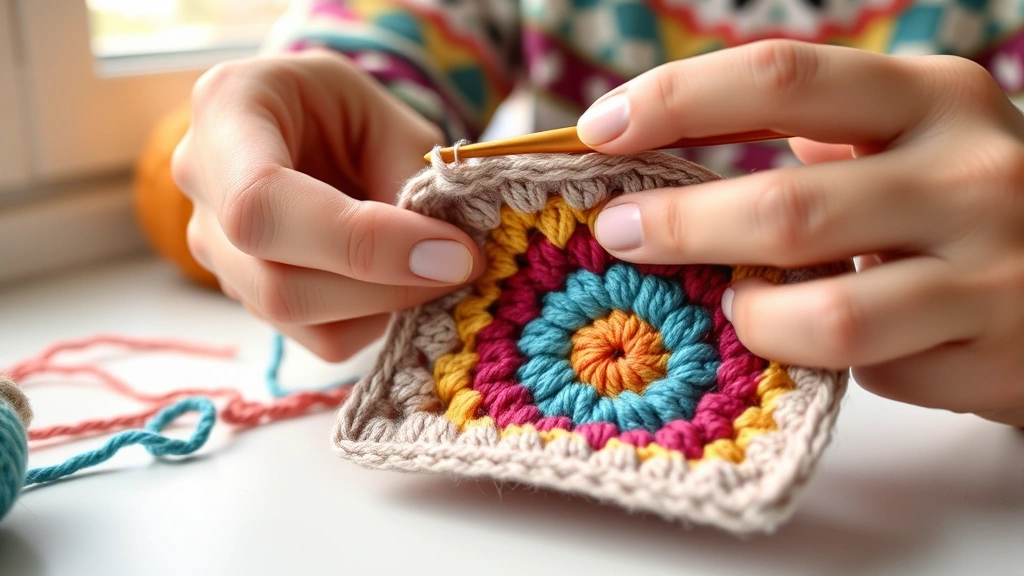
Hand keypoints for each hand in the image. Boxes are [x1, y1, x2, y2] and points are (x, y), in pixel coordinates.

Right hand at [172, 49, 482, 361]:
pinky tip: (396, 278)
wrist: (311, 123)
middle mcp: (200, 185)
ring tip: (434, 264)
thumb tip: (447, 258)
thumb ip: (415, 179)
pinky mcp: (246, 293)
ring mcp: (213, 248)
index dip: (362, 242)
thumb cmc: (348, 110)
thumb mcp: (388, 118)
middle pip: (276, 282)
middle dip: (386, 286)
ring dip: (385, 305)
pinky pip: (314, 335)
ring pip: (297, 318)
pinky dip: (372, 319)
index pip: (265, 203)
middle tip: (463, 265)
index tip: (451, 252)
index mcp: (226, 109)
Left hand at [578, 40, 1023, 425]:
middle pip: (784, 204)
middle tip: (619, 231)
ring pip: (823, 313)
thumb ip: (808, 133)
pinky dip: (822, 360)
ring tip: (734, 307)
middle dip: (678, 224)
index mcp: (932, 98)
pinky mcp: (991, 355)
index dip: (674, 100)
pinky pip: (870, 371)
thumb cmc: (963, 198)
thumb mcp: (908, 136)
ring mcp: (990, 272)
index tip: (598, 129)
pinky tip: (825, 344)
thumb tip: (661, 142)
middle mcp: (970, 174)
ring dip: (751, 316)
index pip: (779, 77)